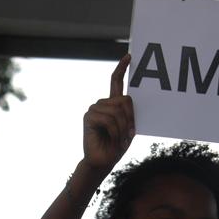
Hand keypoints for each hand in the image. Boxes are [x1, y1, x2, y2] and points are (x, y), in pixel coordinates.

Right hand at [80, 55, 135, 177]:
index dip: (121, 68)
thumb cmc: (116, 146)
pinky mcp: (88, 117)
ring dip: (122, 128)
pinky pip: (108, 119)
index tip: (129, 56)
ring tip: (119, 139)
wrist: (103, 161)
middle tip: (127, 134)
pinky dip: (115, 132)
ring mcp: (94, 109)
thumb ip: (129, 113)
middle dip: (130, 119)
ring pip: (117, 111)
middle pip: (124, 100)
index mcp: (112, 104)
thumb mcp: (128, 128)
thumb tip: (129, 99)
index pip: (115, 82)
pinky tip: (110, 139)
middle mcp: (102, 103)